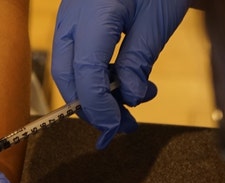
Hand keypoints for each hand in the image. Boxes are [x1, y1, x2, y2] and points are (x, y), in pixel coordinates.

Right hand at [52, 0, 189, 148]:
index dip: (99, 106)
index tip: (116, 124)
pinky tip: (122, 80)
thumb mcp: (157, 19)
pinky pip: (78, 57)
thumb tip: (130, 96)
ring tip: (130, 102)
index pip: (85, 74)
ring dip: (95, 93)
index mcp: (93, 16)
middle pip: (68, 76)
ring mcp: (69, 19)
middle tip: (121, 123)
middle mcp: (72, 19)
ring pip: (70, 70)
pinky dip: (95, 76)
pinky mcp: (75, 22)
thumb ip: (139, 60)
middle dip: (91, 106)